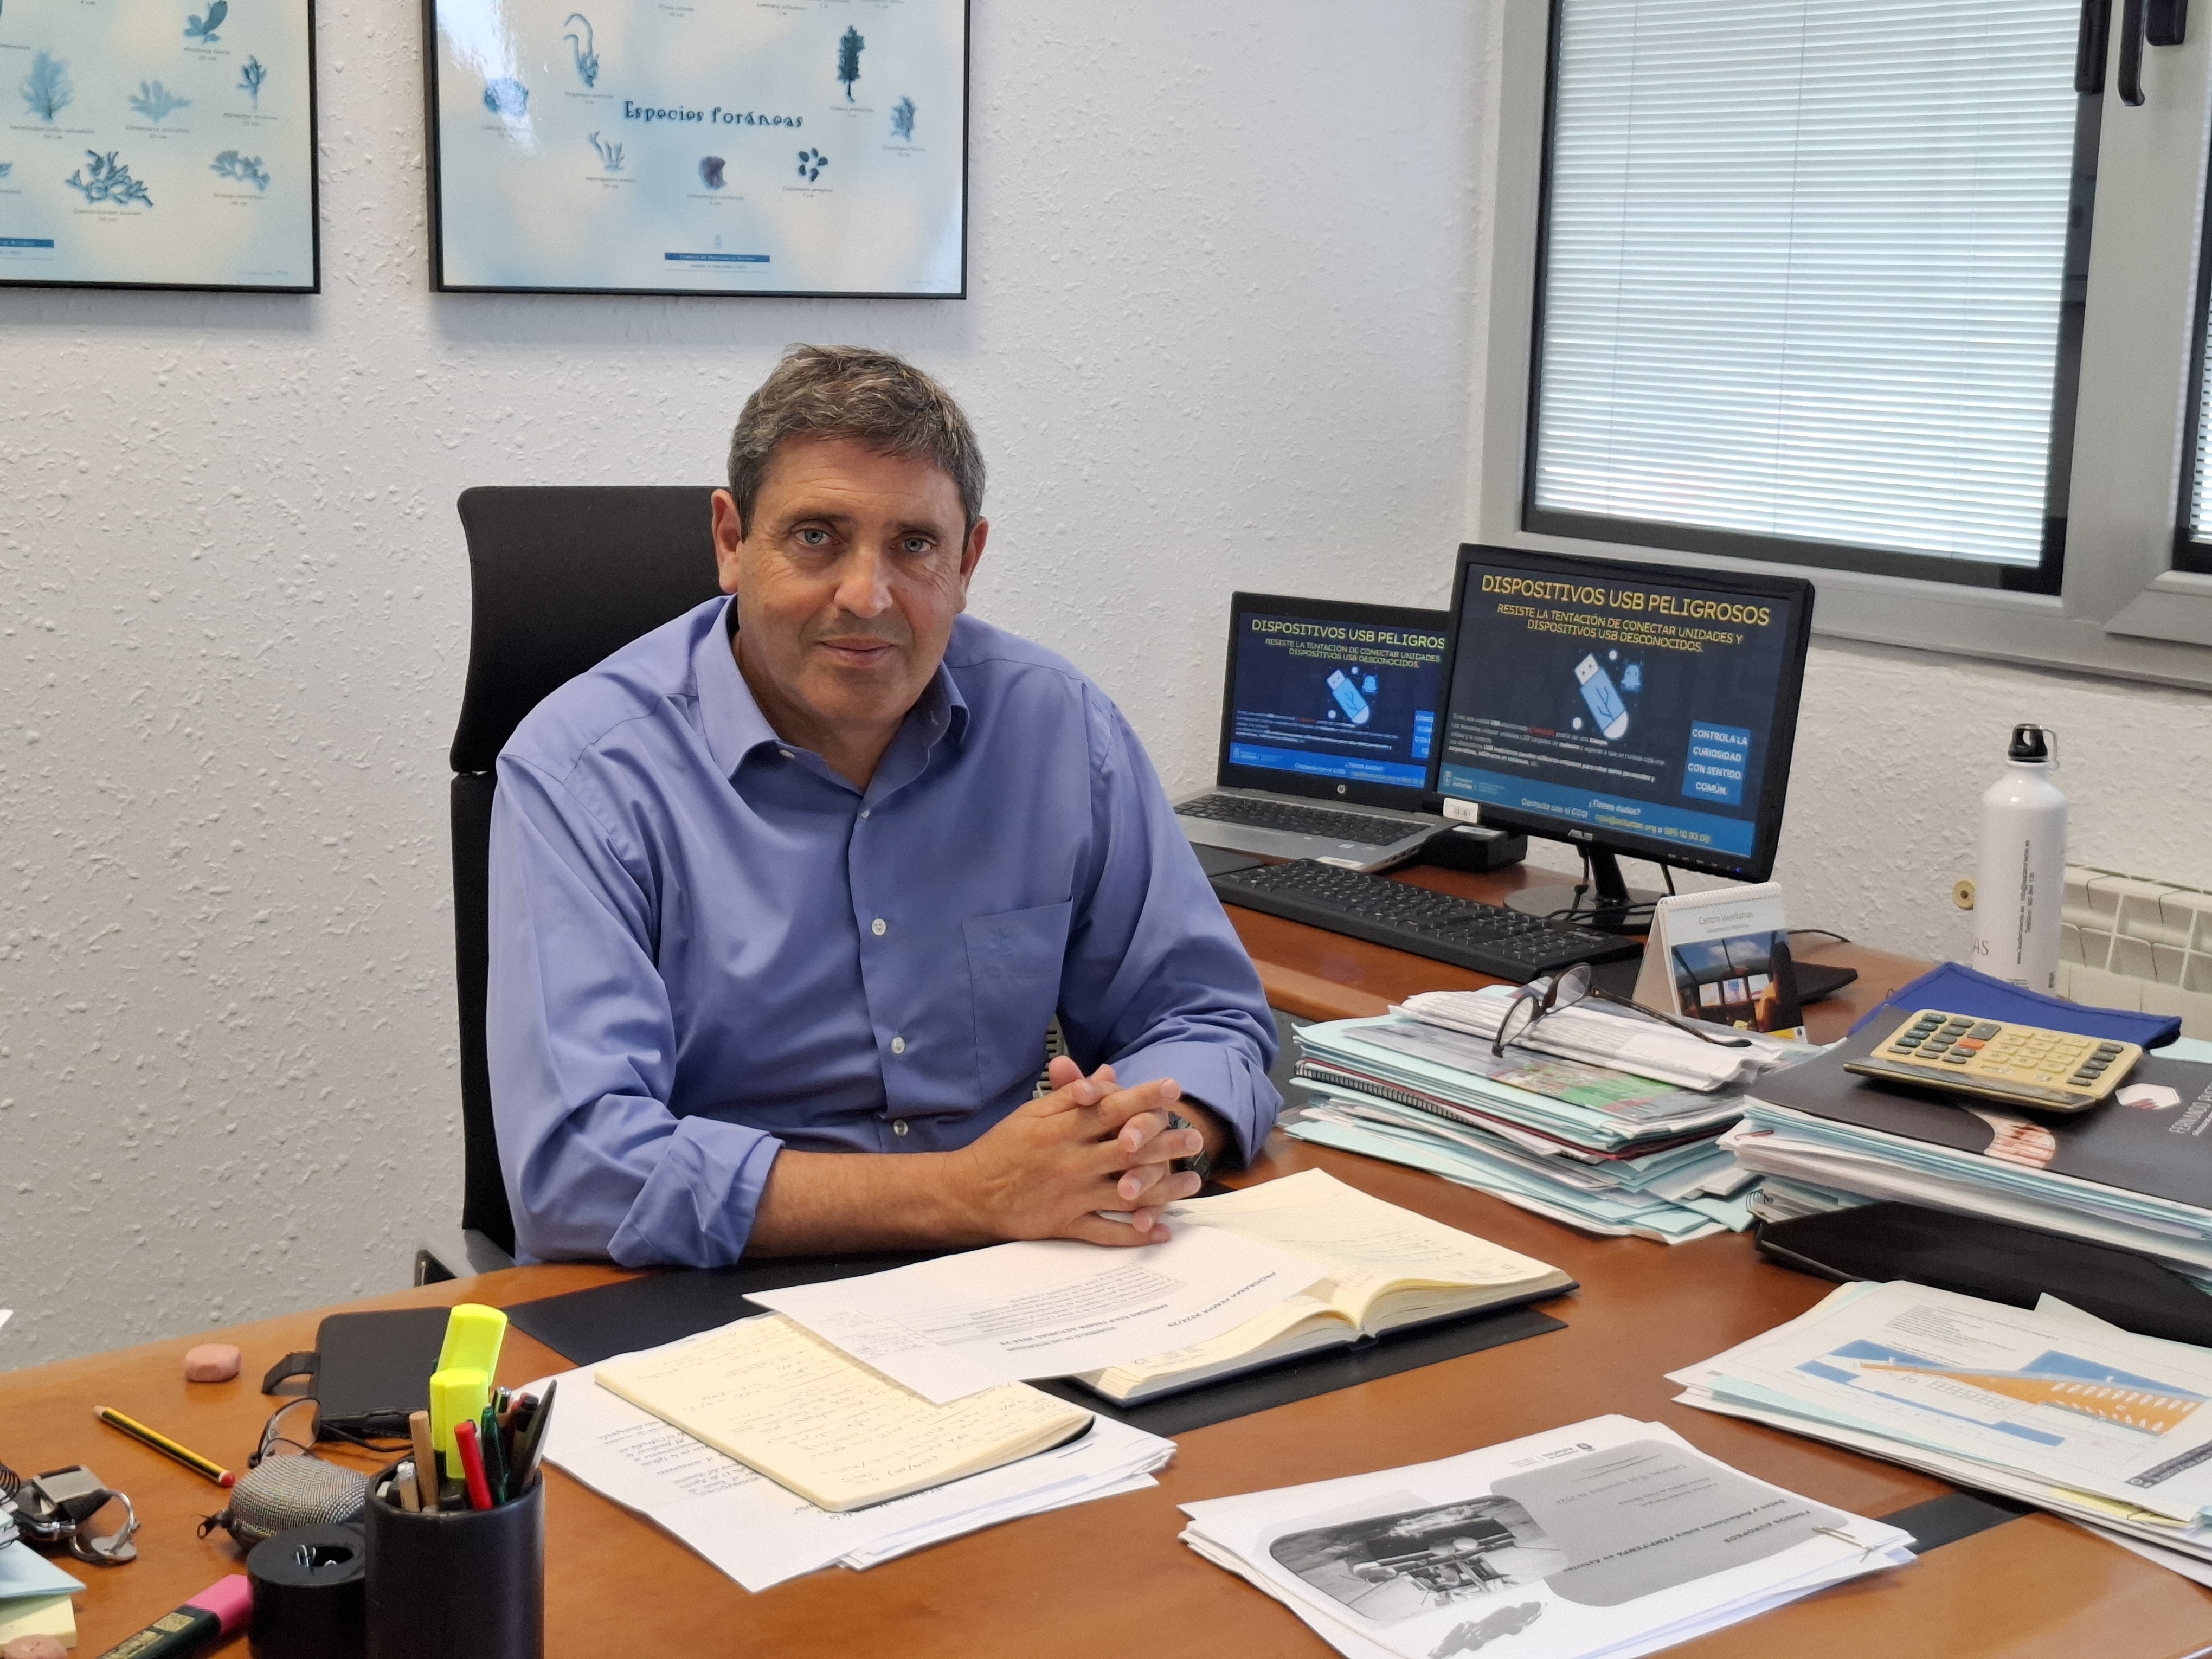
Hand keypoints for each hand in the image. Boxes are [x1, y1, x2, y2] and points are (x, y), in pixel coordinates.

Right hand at [946, 1056, 1205, 1247]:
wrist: (968, 1191)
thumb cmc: (1002, 1147)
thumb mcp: (1032, 1113)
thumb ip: (1070, 1096)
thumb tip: (1106, 1076)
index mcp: (1064, 1128)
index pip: (1112, 1108)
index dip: (1145, 1097)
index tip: (1174, 1088)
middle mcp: (1072, 1160)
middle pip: (1128, 1149)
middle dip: (1166, 1142)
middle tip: (1196, 1138)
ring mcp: (1072, 1194)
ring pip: (1126, 1191)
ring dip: (1163, 1188)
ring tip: (1191, 1182)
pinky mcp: (1065, 1224)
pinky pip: (1106, 1231)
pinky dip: (1135, 1234)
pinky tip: (1161, 1231)